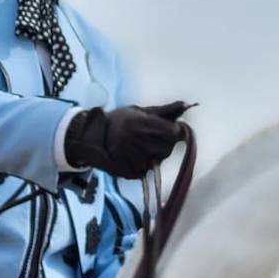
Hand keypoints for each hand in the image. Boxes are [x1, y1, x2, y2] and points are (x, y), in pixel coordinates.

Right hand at [64, 102, 193, 178]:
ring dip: (155, 154)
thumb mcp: (140, 111)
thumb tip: (186, 105)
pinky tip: (134, 155)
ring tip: (140, 146)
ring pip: (159, 160)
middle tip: (152, 137)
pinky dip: (145, 163)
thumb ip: (165, 111)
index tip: (170, 129)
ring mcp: (134, 159)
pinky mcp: (131, 172)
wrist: (92, 138)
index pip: (174, 132)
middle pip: (168, 147)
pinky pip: (148, 170)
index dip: (175, 131)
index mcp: (143, 124)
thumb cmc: (120, 121)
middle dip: (165, 143)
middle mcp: (139, 143)